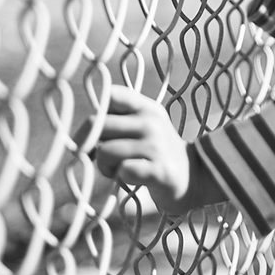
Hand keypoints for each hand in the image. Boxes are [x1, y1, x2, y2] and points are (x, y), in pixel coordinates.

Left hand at [93, 86, 193, 211]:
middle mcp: (151, 121)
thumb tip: (78, 135)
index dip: (93, 116)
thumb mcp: (144, 126)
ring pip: (105, 150)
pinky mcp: (159, 171)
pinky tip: (132, 179)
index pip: (109, 95)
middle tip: (105, 159)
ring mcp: (156, 146)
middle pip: (97, 124)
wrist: (195, 178)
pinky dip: (121, 177)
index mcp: (146, 107)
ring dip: (105, 167)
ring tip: (119, 170)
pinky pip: (123, 170)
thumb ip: (115, 121)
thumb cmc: (157, 153)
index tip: (94, 134)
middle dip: (91, 146)